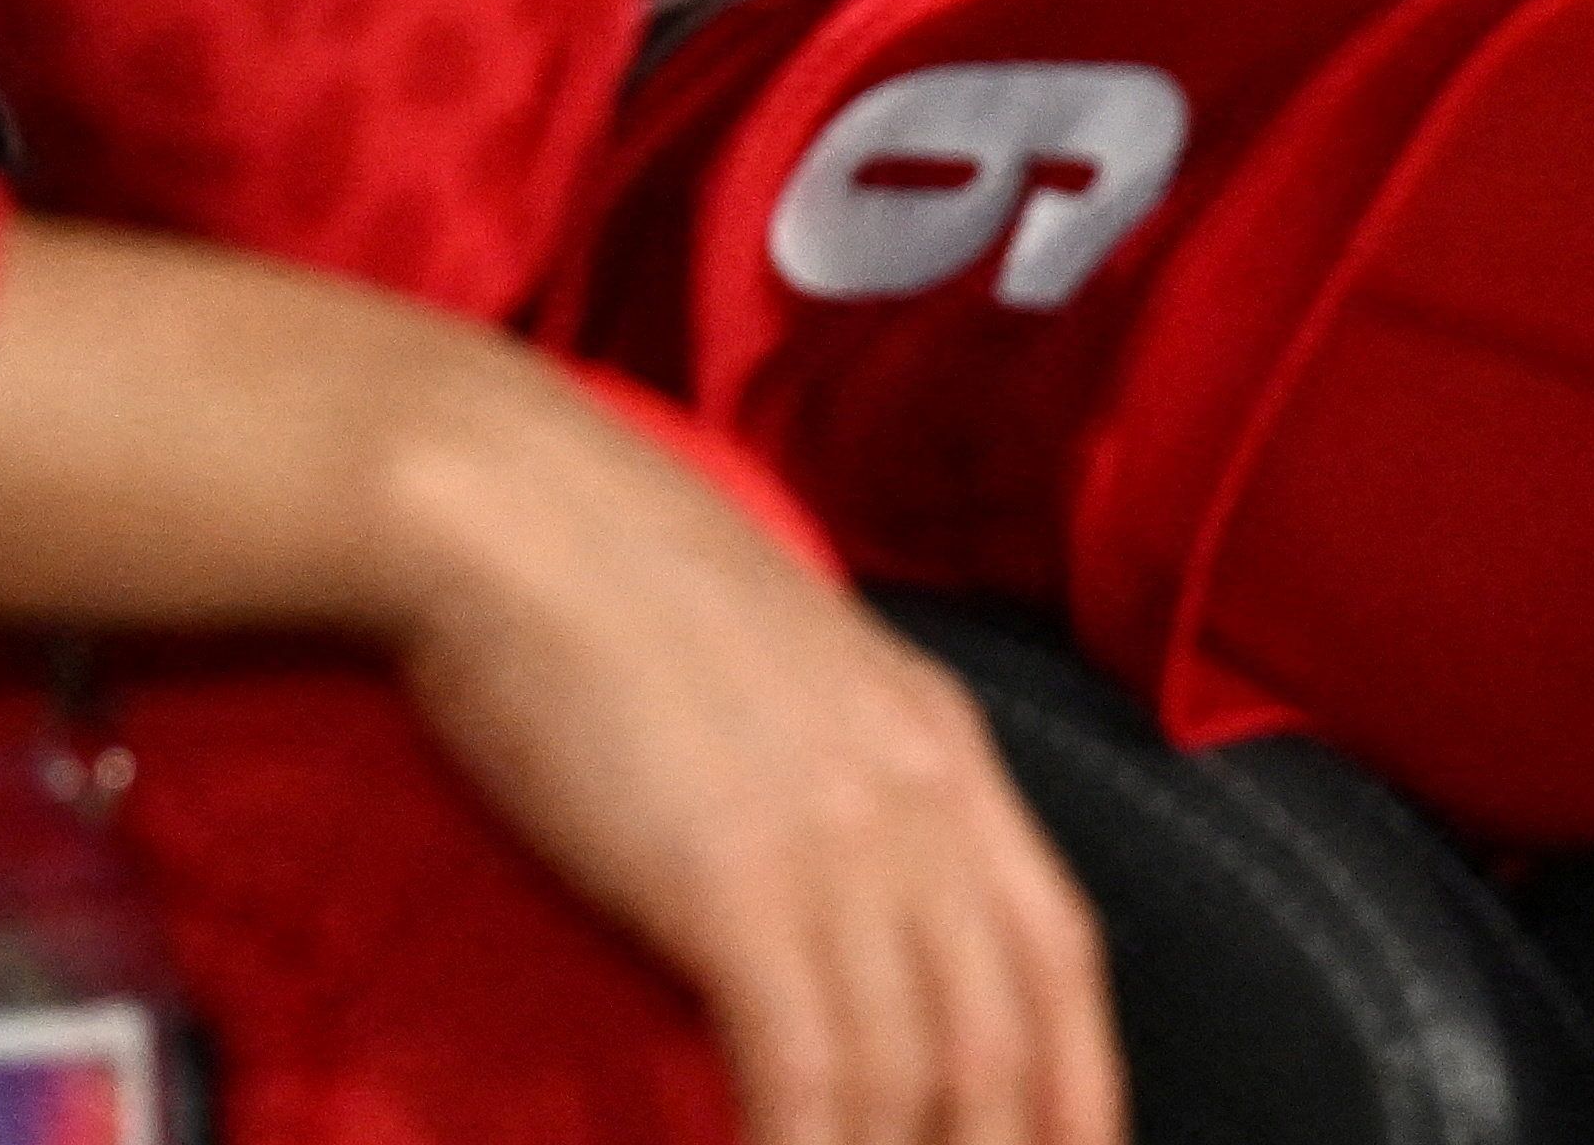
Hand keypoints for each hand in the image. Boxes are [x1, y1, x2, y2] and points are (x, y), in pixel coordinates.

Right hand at [371, 339, 1126, 1144]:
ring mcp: (836, 837)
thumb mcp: (783, 678)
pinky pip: (810, 1067)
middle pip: (1012, 1029)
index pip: (1061, 951)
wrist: (513, 512)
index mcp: (941, 745)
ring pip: (922, 1068)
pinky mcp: (738, 880)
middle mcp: (920, 797)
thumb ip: (838, 779)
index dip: (1080, 1081)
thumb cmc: (615, 591)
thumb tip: (841, 898)